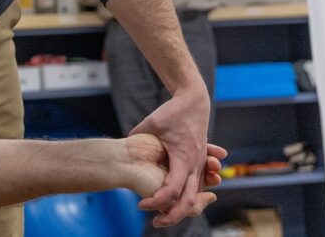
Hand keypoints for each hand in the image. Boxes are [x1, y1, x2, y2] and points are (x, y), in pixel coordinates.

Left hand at [130, 87, 211, 226]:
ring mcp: (200, 164)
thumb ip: (137, 136)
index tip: (142, 205)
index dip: (156, 200)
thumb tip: (124, 146)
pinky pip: (196, 185)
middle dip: (173, 215)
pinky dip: (189, 197)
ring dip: (182, 209)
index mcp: (183, 157)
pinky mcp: (200, 162)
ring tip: (164, 216)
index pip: (172, 189)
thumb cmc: (172, 112)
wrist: (194, 101)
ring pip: (195, 196)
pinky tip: (175, 204)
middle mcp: (194, 164)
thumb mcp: (151, 123)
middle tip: (156, 222)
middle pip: (189, 200)